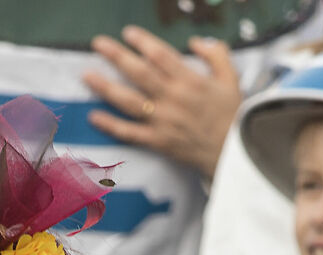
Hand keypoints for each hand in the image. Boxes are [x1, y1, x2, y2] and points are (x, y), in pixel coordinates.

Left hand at [83, 28, 242, 179]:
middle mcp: (173, 98)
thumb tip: (195, 41)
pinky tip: (93, 116)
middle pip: (139, 73)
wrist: (235, 153)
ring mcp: (163, 121)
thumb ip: (215, 54)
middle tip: (98, 44)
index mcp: (190, 80)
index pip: (160, 55)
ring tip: (87, 75)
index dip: (142, 41)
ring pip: (129, 100)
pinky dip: (110, 125)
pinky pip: (130, 133)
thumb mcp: (231, 78)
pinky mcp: (158, 141)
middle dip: (116, 56)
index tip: (128, 33)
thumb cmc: (233, 115)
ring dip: (105, 87)